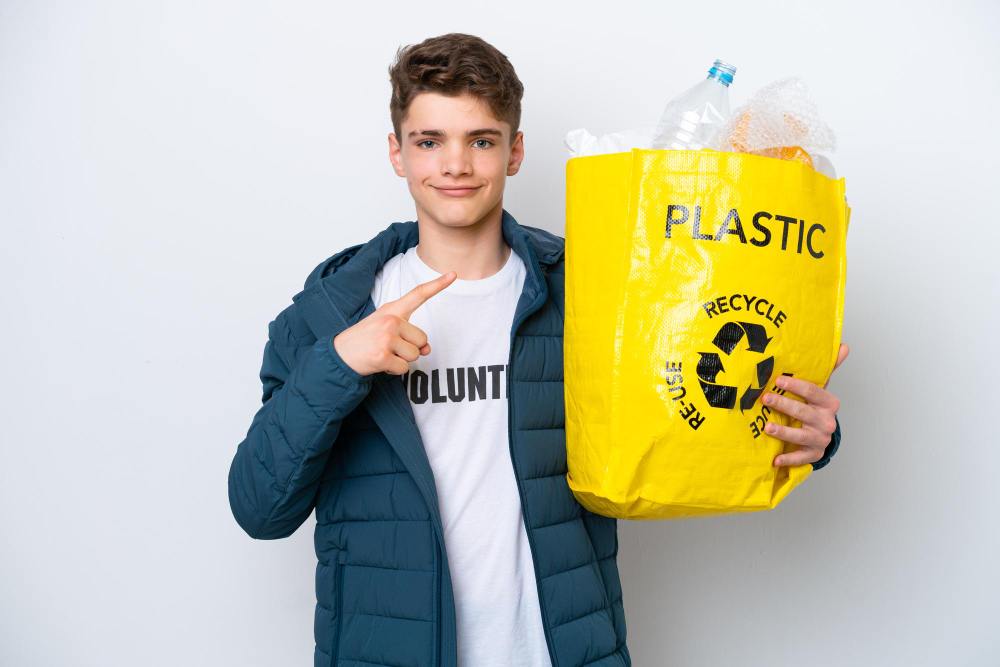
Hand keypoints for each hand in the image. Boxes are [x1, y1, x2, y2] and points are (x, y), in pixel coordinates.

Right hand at [332, 270, 456, 376]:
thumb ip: (411, 336)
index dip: (438, 284)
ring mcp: (386, 338)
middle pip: (422, 339)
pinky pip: (404, 368)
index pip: (418, 294)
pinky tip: (380, 363)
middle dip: (410, 348)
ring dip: (402, 360)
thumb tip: (427, 350)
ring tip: (383, 354)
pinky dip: (394, 370)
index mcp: (392, 310)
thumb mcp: (388, 331)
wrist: (339, 354)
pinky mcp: (382, 356)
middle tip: (389, 347)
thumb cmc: (367, 340)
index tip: (453, 274)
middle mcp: (390, 320)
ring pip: (415, 355)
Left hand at [763, 344, 849, 466]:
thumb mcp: (821, 389)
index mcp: (828, 403)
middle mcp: (826, 421)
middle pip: (802, 412)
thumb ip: (829, 368)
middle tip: (765, 398)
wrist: (822, 435)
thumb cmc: (816, 408)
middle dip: (783, 404)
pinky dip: (787, 459)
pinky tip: (774, 459)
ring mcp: (819, 439)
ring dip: (783, 432)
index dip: (795, 386)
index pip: (813, 391)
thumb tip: (844, 346)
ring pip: (799, 436)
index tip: (778, 380)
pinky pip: (800, 458)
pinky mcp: (813, 454)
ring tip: (767, 428)